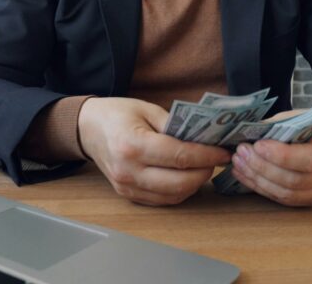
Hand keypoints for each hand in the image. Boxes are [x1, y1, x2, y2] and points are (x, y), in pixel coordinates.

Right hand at [77, 97, 231, 205]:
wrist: (87, 128)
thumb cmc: (117, 114)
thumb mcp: (147, 109)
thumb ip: (175, 125)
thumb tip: (204, 138)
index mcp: (132, 145)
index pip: (180, 156)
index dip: (207, 156)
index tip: (223, 152)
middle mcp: (128, 170)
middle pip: (180, 182)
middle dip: (204, 172)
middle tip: (215, 159)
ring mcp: (127, 186)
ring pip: (174, 196)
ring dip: (194, 184)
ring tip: (203, 167)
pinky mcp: (128, 195)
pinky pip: (162, 200)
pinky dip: (180, 191)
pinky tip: (187, 176)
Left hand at [228, 110, 311, 206]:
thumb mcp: (299, 118)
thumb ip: (277, 126)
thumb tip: (246, 132)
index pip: (310, 159)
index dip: (281, 156)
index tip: (257, 145)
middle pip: (295, 180)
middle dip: (263, 167)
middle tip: (242, 153)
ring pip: (288, 194)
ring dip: (259, 180)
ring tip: (239, 164)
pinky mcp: (311, 200)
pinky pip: (284, 200)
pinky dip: (262, 189)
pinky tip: (246, 176)